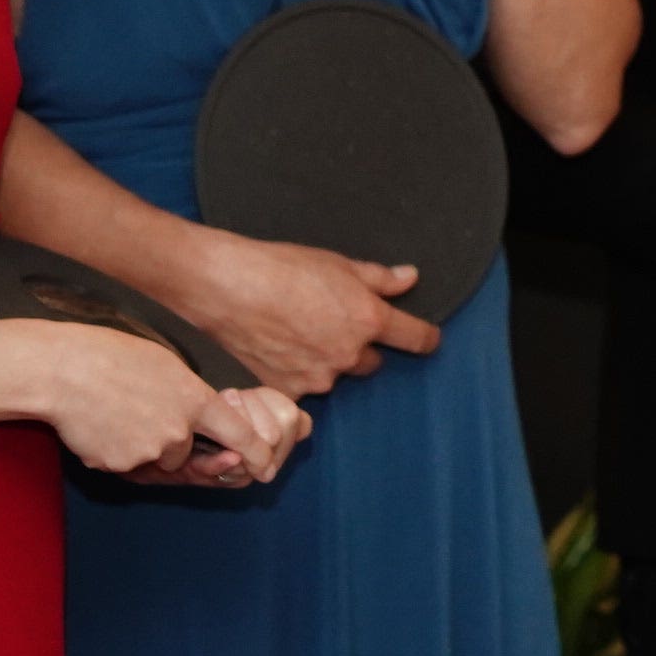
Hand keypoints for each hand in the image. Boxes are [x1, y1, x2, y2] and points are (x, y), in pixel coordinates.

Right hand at [28, 324, 310, 489]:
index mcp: (195, 399)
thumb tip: (202, 414)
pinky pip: (126, 463)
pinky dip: (115, 450)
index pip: (238, 433)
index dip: (254, 452)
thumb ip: (190, 395)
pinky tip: (99, 425)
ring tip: (115, 412)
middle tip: (140, 412)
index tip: (266, 466)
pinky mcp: (119, 465)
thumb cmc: (110, 357)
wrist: (60, 371)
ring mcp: (148, 451)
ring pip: (155, 460)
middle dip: (171, 442)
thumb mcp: (166, 364)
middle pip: (186, 453)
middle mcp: (177, 430)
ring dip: (142, 446)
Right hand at [167, 229, 440, 397]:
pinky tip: (277, 352)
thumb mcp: (339, 264)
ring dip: (323, 363)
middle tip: (329, 326)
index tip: (428, 341)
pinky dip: (294, 375)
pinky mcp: (287, 391)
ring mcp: (317, 377)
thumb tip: (410, 278)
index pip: (415, 338)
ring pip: (333, 376)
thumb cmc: (281, 268)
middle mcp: (349, 355)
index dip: (424, 339)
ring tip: (294, 334)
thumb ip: (380, 279)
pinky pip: (301, 390)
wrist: (227, 286)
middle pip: (369, 362)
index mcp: (368, 321)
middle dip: (357, 348)